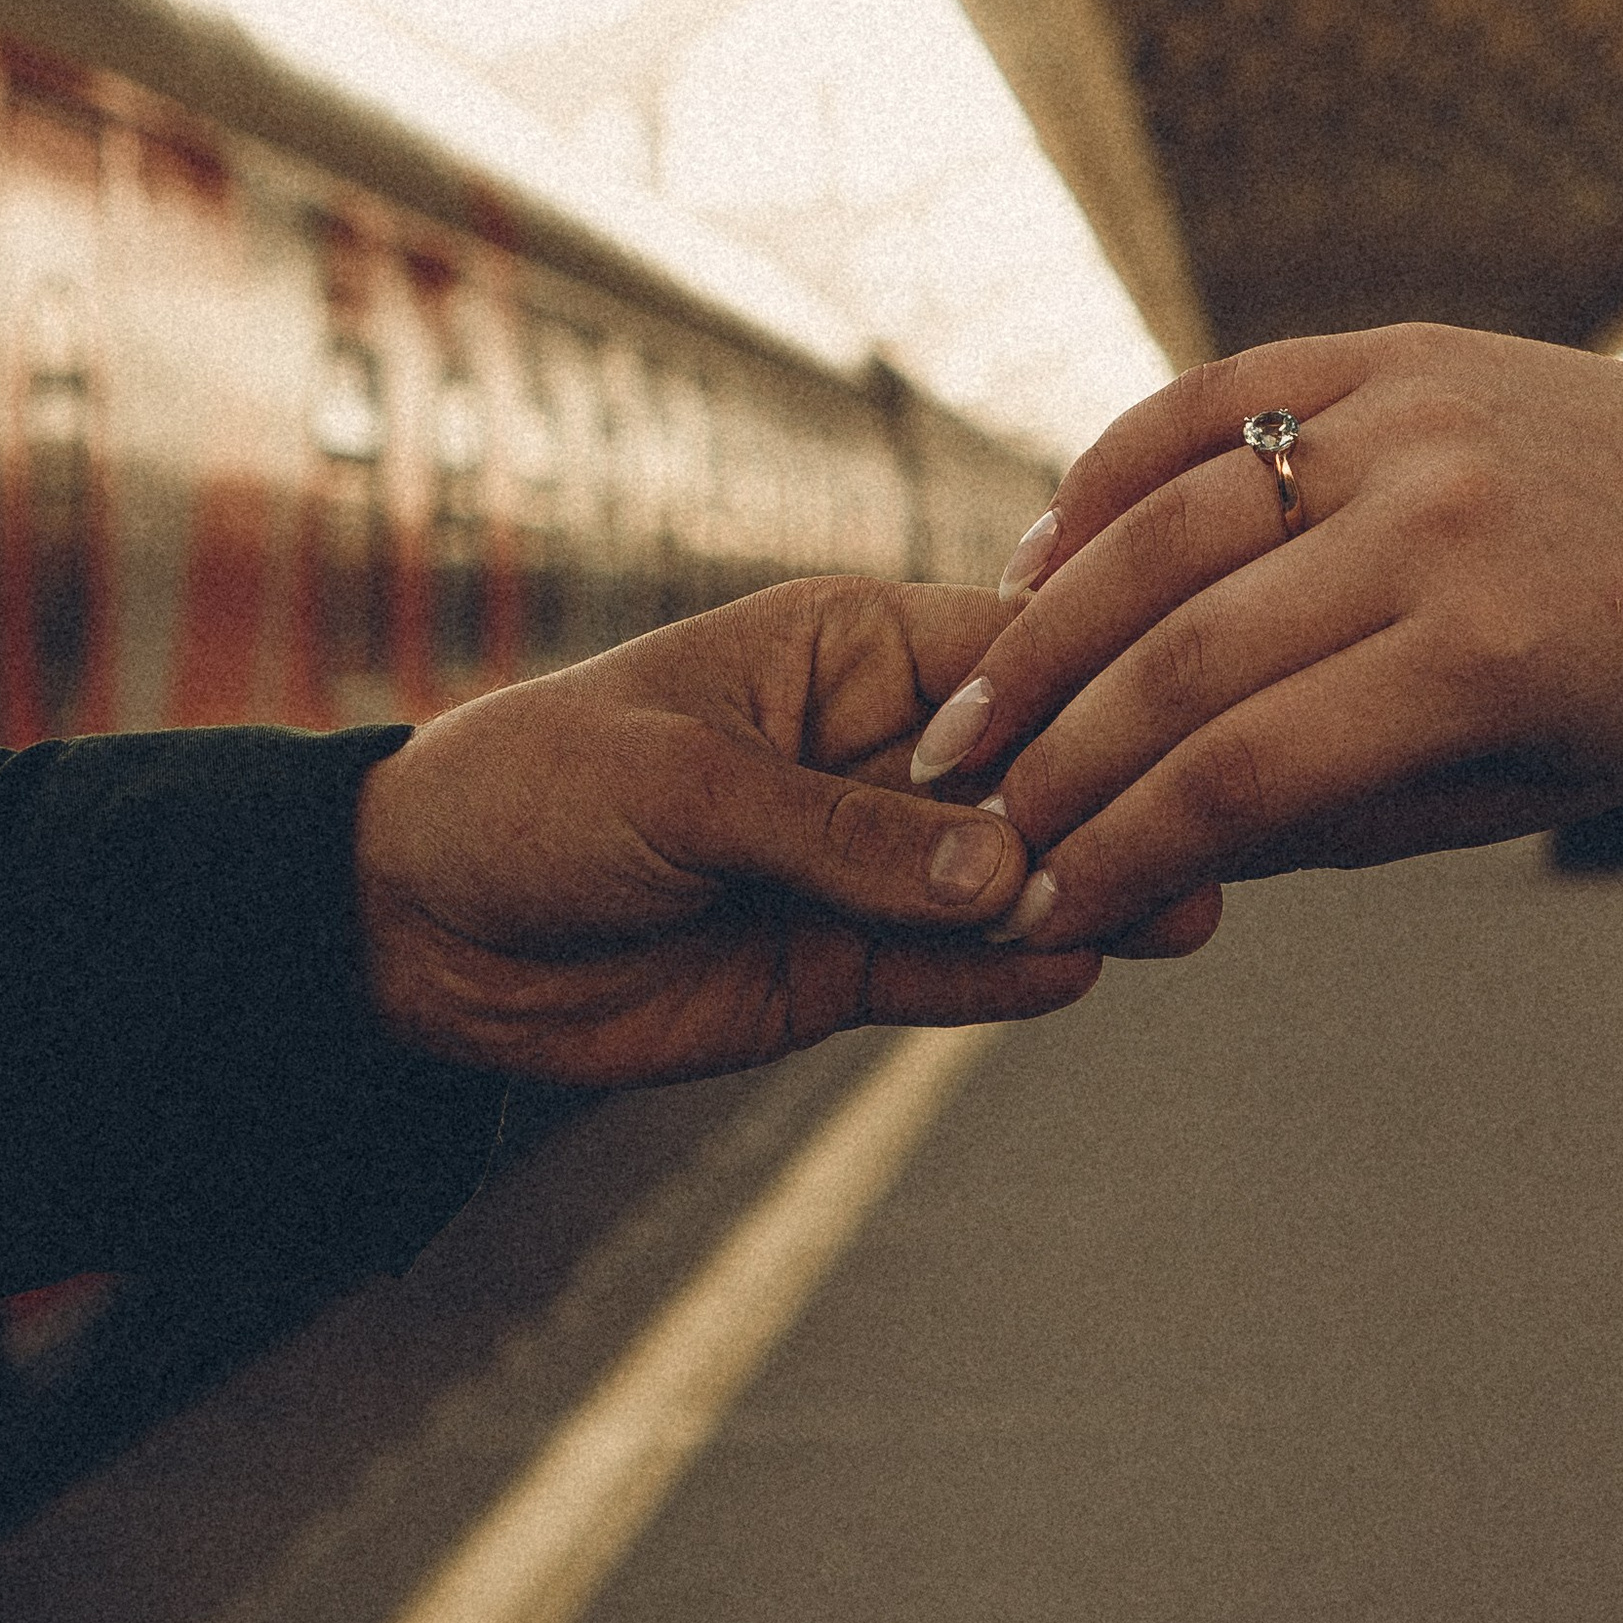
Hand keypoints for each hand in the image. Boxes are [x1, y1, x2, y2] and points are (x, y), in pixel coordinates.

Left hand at [356, 577, 1210, 1084]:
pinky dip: (1012, 972)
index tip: (1185, 720)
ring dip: (1085, 893)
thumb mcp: (684, 788)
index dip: (1101, 684)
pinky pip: (953, 969)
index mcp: (848, 649)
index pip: (1012, 652)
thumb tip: (1002, 866)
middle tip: (1209, 841)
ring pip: (1009, 878)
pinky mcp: (844, 966)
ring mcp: (869, 864)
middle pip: (1034, 771)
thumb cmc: (532, 795)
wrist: (413, 930)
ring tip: (1180, 912)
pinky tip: (1082, 964)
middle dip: (1113, 802)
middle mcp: (879, 749)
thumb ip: (845, 834)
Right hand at [926, 331, 1622, 940]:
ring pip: (1165, 524)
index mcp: (1485, 660)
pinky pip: (1208, 400)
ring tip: (974, 710)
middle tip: (964, 822)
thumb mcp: (1523, 791)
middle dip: (1053, 758)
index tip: (1036, 909)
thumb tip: (1149, 854)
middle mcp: (1436, 523)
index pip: (1239, 775)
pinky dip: (1108, 472)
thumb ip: (1337, 821)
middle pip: (1181, 656)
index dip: (1115, 853)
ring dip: (1046, 626)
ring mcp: (1411, 417)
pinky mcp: (1396, 346)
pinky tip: (1044, 554)